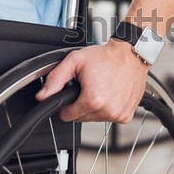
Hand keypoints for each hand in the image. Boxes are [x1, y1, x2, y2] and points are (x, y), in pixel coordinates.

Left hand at [35, 39, 149, 122]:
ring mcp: (119, 114)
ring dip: (96, 107)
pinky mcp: (127, 115)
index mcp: (93, 100)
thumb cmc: (107, 56)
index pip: (68, 116)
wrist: (131, 54)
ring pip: (96, 118)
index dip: (68, 103)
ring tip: (103, 88)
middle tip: (91, 86)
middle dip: (83, 104)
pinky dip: (110, 108)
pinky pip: (111, 117)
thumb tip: (42, 95)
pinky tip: (113, 93)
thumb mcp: (75, 61)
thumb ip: (55, 79)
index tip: (76, 92)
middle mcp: (108, 110)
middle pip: (82, 117)